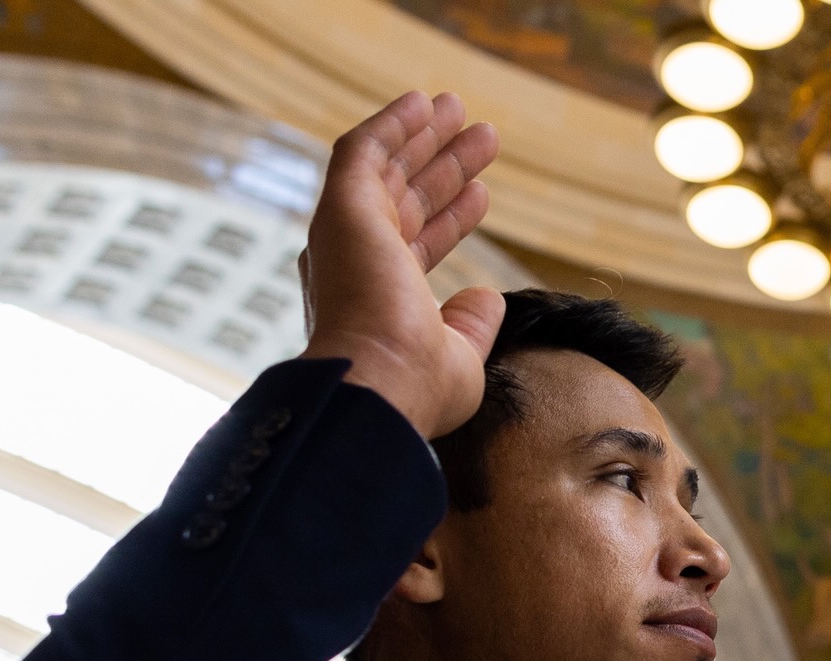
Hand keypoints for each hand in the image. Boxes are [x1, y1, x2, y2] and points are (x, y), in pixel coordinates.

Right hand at [299, 92, 504, 438]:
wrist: (378, 383)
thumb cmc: (417, 387)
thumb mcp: (460, 358)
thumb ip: (470, 323)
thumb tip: (487, 296)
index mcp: (377, 299)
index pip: (419, 244)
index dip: (452, 218)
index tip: (482, 193)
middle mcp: (355, 262)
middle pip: (406, 200)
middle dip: (442, 166)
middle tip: (479, 137)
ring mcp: (347, 233)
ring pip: (386, 169)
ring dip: (422, 137)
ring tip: (459, 108)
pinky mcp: (342, 208)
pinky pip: (361, 151)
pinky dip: (390, 125)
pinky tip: (420, 103)